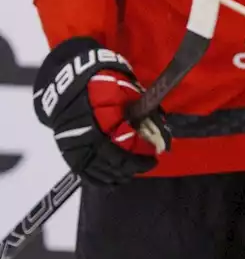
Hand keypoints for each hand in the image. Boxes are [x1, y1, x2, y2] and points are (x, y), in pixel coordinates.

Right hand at [33, 36, 168, 185]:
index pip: (122, 154)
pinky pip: (84, 173)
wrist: (69, 80)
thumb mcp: (127, 93)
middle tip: (145, 164)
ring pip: (98, 173)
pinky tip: (112, 177)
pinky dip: (99, 178)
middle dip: (131, 168)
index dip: (140, 161)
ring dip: (117, 175)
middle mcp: (86, 141)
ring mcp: (74, 148)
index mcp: (102, 126)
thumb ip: (143, 113)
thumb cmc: (103, 82)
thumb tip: (161, 130)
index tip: (154, 160)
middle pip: (112, 166)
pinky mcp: (67, 151)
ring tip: (131, 171)